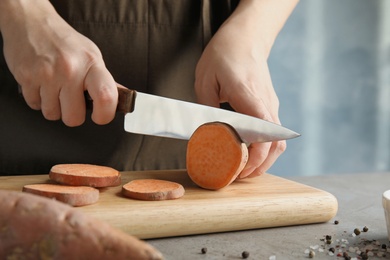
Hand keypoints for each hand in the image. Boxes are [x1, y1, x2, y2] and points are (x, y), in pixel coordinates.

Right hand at [0, 0, 117, 125]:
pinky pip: (35, 105)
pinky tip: (42, 84)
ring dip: (54, 107)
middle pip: (74, 117)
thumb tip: (124, 98)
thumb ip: (105, 80)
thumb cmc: (64, 42)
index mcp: (91, 64)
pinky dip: (38, 99)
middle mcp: (70, 69)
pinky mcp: (26, 77)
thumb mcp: (92, 56)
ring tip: (55, 88)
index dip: (105, 115)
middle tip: (72, 100)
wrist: (31, 22)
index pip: (105, 97)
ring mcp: (46, 74)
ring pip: (52, 114)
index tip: (100, 116)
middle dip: (73, 114)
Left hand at [194, 12, 285, 177]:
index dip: (256, 157)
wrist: (246, 37)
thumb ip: (208, 109)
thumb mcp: (205, 80)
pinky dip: (265, 148)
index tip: (240, 170)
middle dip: (260, 166)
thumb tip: (209, 135)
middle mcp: (266, 104)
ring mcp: (271, 105)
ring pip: (278, 142)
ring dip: (264, 160)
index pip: (263, 134)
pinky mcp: (270, 105)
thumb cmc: (224, 55)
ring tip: (244, 169)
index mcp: (249, 96)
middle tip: (239, 176)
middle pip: (276, 145)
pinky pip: (272, 133)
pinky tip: (248, 152)